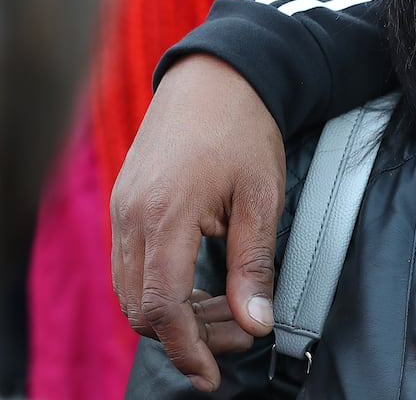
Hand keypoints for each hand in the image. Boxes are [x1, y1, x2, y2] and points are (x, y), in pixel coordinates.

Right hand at [110, 54, 284, 391]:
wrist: (216, 76)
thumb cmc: (243, 127)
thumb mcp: (262, 195)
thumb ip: (254, 264)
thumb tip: (256, 323)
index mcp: (166, 215)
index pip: (161, 307)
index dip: (186, 349)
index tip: (212, 373)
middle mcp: (132, 217)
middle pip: (141, 308)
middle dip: (188, 335)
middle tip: (239, 335)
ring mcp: (122, 210)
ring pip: (133, 290)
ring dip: (176, 314)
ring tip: (228, 312)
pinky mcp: (125, 204)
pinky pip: (133, 265)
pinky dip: (164, 287)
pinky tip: (204, 285)